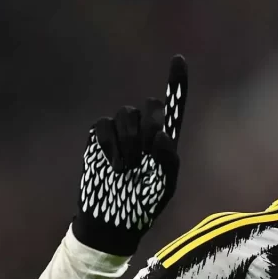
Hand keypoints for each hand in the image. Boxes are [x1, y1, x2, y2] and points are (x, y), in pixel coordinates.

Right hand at [72, 55, 188, 254]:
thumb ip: (168, 160)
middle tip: (145, 154)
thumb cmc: (144, 206)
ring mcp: (120, 134)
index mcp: (165, 140)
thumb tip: (161, 133)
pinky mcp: (98, 139)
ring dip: (129, 142)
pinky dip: (110, 145)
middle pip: (149, 106)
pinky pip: (103, 125)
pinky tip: (114, 165)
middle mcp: (143, 131)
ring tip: (128, 168)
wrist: (113, 220)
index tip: (179, 58)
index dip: (176, 82)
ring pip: (126, 114)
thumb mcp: (165, 187)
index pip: (173, 106)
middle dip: (148, 126)